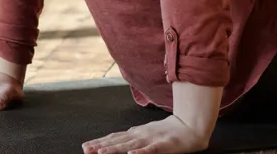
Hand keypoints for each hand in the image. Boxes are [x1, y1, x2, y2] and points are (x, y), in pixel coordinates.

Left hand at [82, 116, 209, 153]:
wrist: (190, 125)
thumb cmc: (168, 131)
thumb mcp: (146, 133)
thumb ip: (132, 137)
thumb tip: (115, 139)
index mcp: (136, 133)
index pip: (114, 137)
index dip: (100, 142)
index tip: (85, 146)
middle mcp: (140, 135)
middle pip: (118, 141)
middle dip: (101, 146)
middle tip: (86, 149)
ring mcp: (151, 139)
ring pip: (130, 145)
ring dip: (115, 149)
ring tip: (101, 152)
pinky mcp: (163, 145)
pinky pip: (150, 150)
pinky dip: (140, 153)